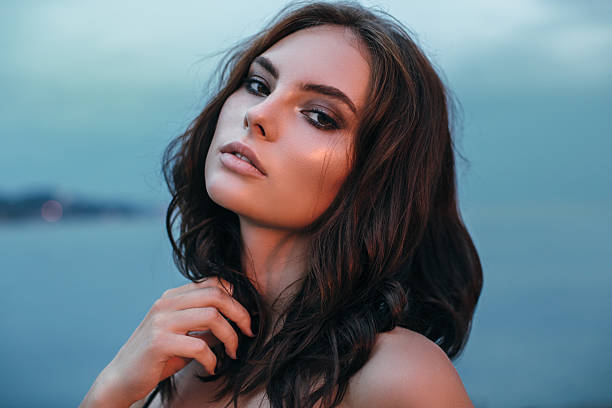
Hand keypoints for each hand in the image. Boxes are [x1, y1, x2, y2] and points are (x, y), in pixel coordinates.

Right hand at [81, 277, 253, 406]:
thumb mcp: (184, 335)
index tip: (245, 316)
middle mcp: (166, 303)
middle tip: (249, 331)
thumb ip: (207, 324)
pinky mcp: (159, 342)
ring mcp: (161, 321)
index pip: (212, 282)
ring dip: (230, 336)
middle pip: (216, 295)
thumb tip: (240, 320)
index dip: (236, 296)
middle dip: (240, 313)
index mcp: (172, 297)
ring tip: (233, 351)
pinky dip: (212, 358)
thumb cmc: (157, 358)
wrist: (120, 379)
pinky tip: (212, 366)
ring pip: (212, 316)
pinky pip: (200, 345)